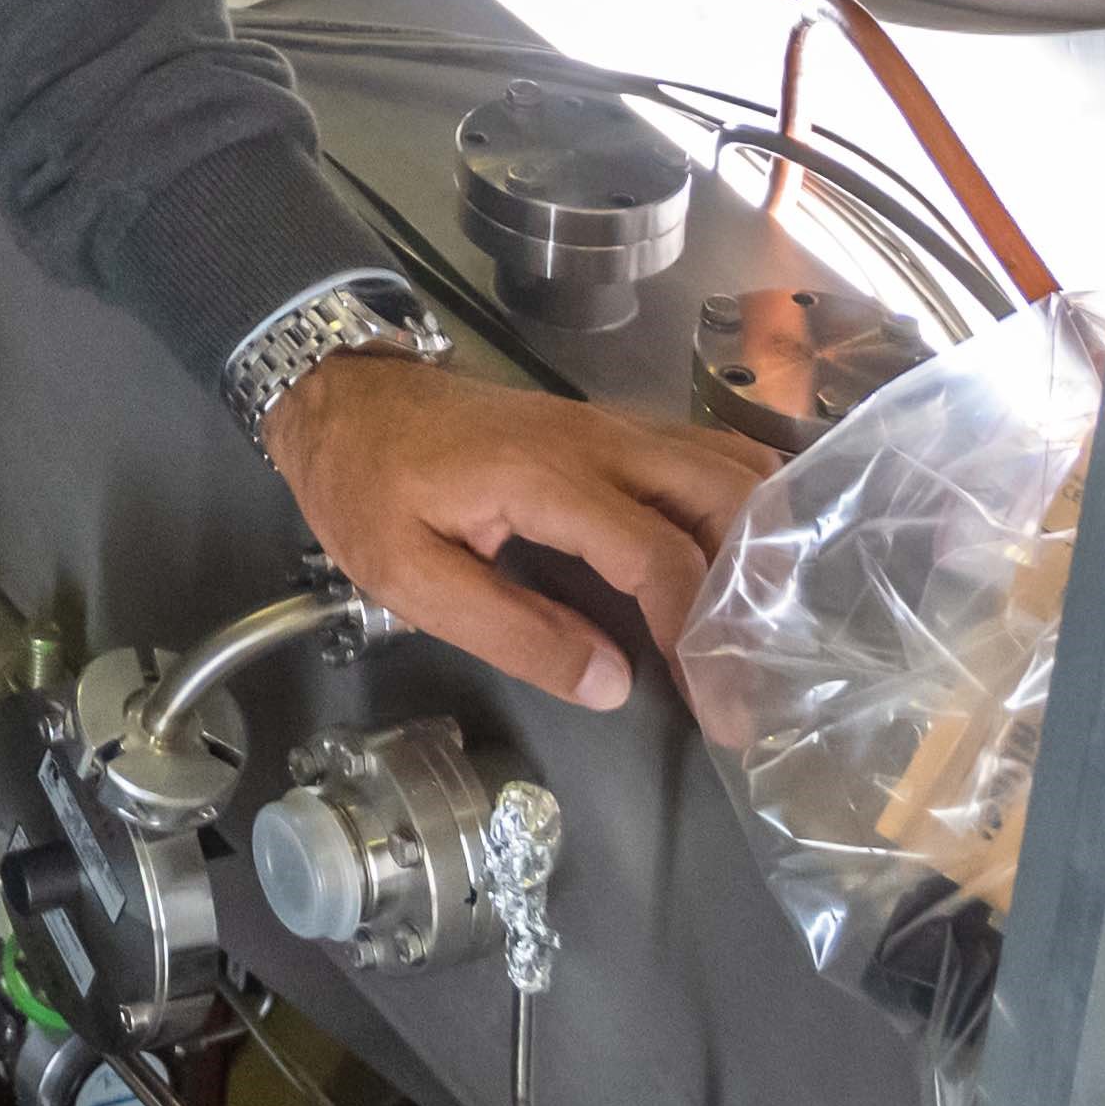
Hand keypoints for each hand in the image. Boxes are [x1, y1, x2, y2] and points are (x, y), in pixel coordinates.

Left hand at [262, 348, 773, 717]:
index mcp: (545, 476)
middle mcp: (599, 439)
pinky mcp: (611, 428)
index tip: (719, 710)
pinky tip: (743, 564)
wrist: (340, 394)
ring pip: (725, 464)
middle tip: (762, 667)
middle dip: (759, 583)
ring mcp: (610, 425)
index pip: (659, 556)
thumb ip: (513, 631)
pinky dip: (739, 507)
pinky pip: (702, 455)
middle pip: (722, 494)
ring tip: (764, 626)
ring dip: (761, 540)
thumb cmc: (365, 485)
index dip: (698, 638)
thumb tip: (612, 683)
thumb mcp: (408, 577)